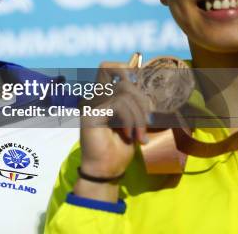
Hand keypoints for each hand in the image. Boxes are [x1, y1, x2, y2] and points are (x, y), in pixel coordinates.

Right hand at [74, 61, 149, 201]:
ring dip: (139, 114)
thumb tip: (141, 78)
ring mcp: (91, 103)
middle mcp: (93, 97)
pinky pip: (119, 103)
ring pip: (123, 90)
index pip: (108, 67)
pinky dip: (131, 120)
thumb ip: (133, 101)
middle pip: (114, 71)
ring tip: (140, 134)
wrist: (106, 170)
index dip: (125, 69)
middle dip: (138, 93)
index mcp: (102, 96)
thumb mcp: (132, 119)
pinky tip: (130, 135)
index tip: (140, 94)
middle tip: (146, 116)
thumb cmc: (119, 147)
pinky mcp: (91, 113)